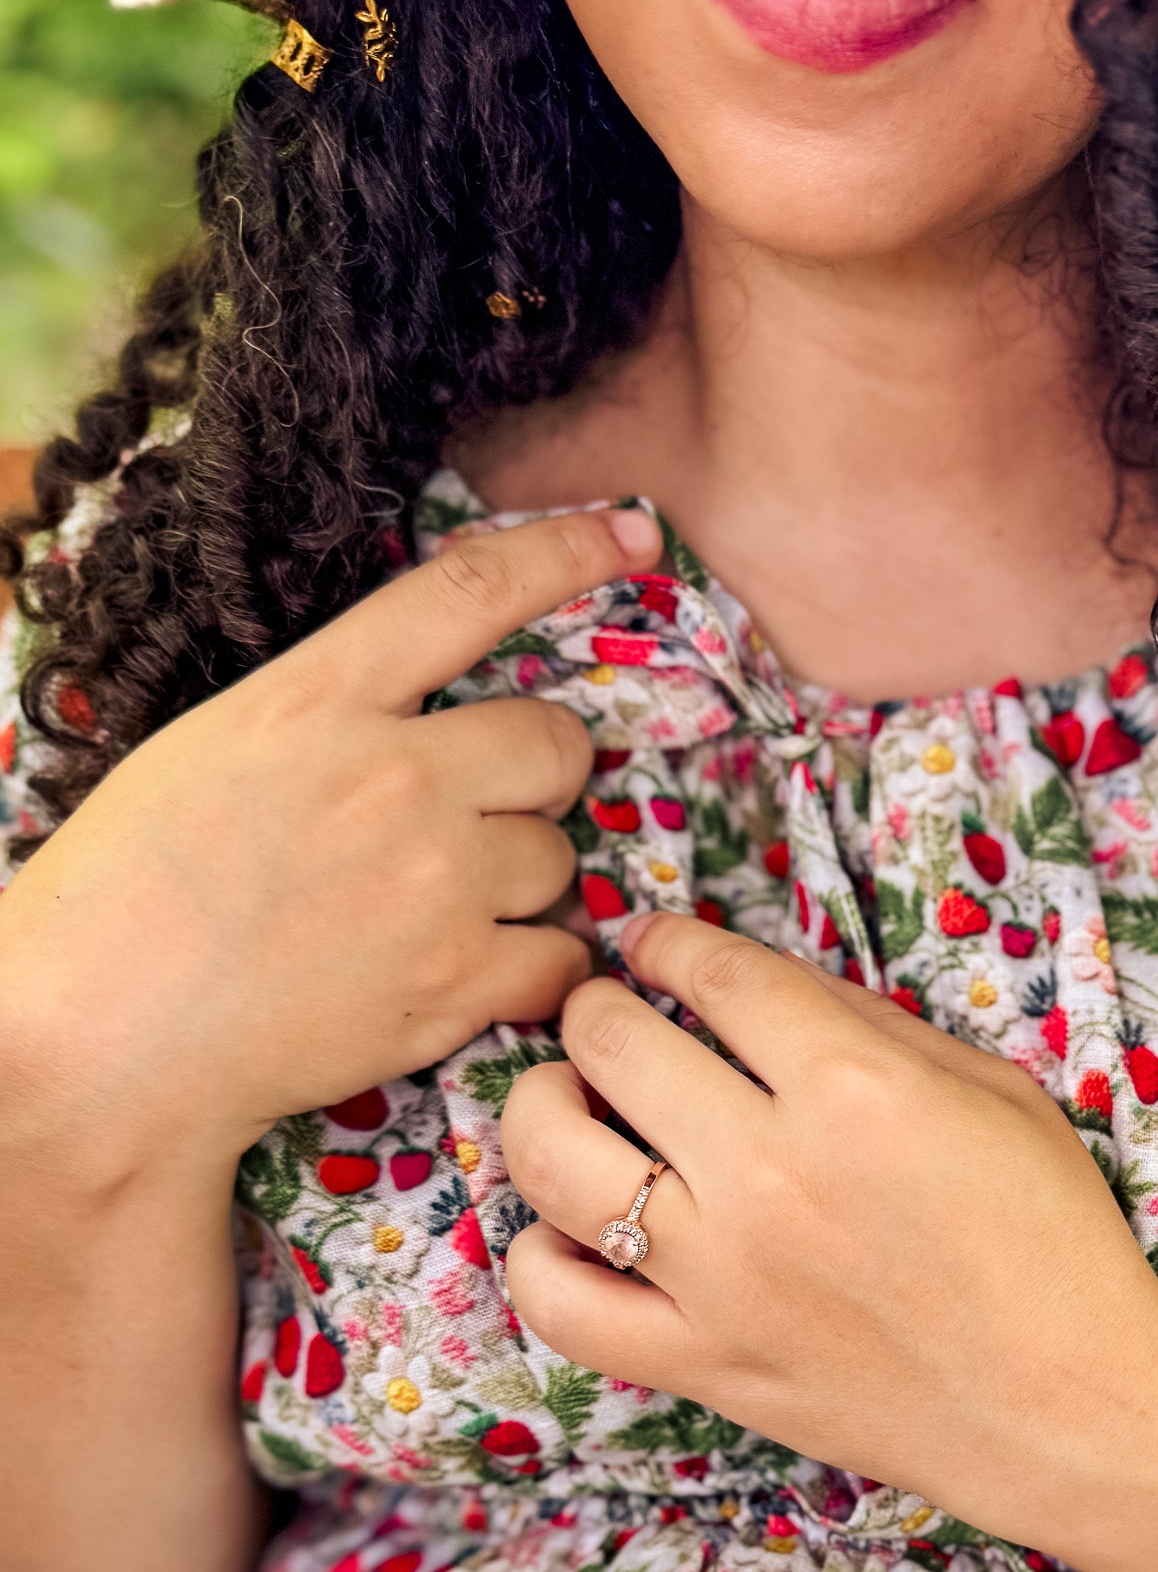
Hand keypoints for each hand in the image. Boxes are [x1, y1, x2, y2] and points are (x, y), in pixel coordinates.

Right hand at [0, 506, 662, 1171]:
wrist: (108, 1037)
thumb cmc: (126, 900)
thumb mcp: (212, 752)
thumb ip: (324, 721)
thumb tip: (403, 721)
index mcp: (317, 700)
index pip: (467, 593)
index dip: (567, 552)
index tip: (634, 534)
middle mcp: (395, 777)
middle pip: (553, 744)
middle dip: (536, 778)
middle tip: (482, 817)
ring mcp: (436, 881)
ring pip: (557, 857)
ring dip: (523, 884)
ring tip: (440, 916)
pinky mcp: (457, 982)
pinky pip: (561, 958)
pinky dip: (537, 971)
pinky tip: (478, 978)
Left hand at [500, 912, 1157, 1537]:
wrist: (1069, 1408)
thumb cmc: (1053, 1244)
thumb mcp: (996, 1094)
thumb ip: (871, 1026)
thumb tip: (760, 986)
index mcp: (853, 1091)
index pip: (713, 976)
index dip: (668, 942)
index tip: (652, 943)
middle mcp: (768, 1174)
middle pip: (612, 1043)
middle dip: (597, 1008)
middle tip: (609, 1015)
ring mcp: (722, 1276)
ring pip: (554, 1159)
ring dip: (540, 1104)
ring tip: (567, 1100)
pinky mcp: (702, 1363)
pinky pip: (562, 1304)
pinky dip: (541, 1256)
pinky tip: (573, 1230)